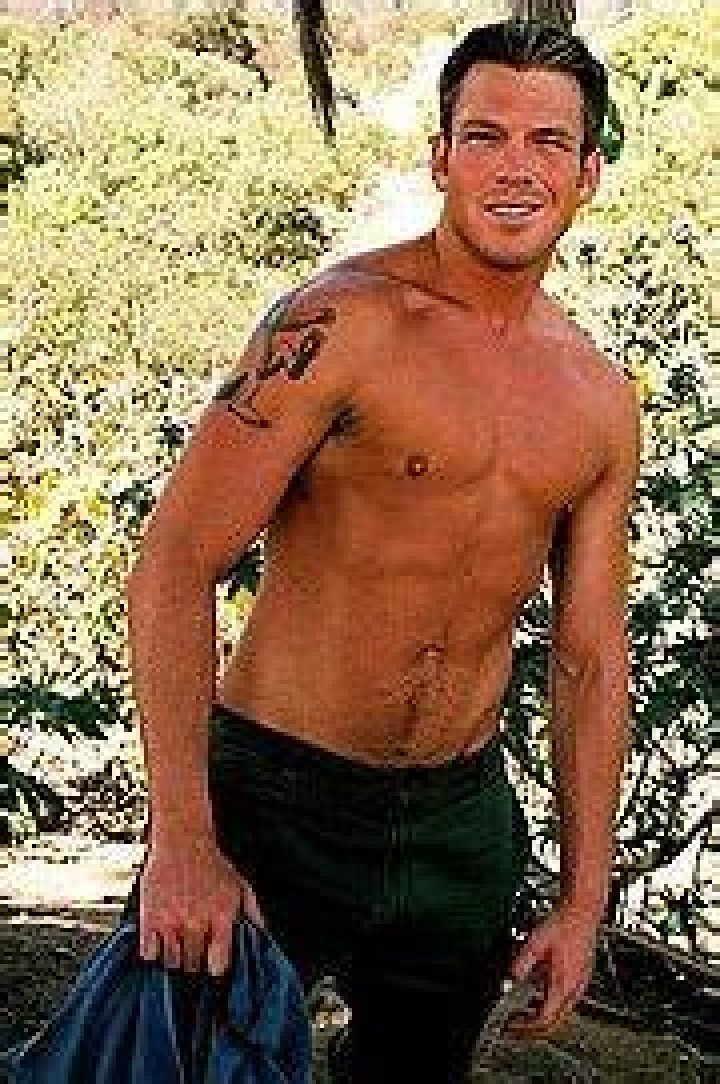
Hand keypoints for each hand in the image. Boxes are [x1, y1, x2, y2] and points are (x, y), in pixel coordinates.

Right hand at [139, 838, 266, 977]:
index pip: (218, 964)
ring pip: (172, 963)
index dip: (216, 968)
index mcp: (220, 916)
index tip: (213, 966)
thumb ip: (253, 914)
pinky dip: (153, 953)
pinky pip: (148, 953)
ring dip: (175, 960)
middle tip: (194, 956)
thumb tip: (264, 936)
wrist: (183, 840)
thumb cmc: (212, 864)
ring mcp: (171, 921)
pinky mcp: (149, 917)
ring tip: (178, 949)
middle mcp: (195, 921)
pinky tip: (160, 942)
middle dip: (195, 964)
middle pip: (193, 966)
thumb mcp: (240, 886)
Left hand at [505, 903, 599, 1039]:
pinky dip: (551, 1004)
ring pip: (562, 1013)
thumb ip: (523, 962)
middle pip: (554, 1021)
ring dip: (543, 1015)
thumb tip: (512, 977)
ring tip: (524, 1011)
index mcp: (563, 983)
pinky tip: (540, 992)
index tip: (513, 1025)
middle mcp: (574, 988)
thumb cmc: (563, 923)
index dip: (527, 1026)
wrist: (583, 911)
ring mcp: (581, 983)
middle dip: (534, 1027)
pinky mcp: (582, 977)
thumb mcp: (536, 941)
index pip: (544, 1018)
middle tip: (517, 1025)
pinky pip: (567, 1001)